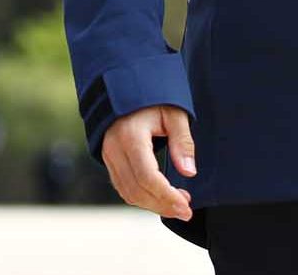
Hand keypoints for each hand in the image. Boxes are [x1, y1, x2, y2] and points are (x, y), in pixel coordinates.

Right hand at [101, 105, 195, 221]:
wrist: (125, 88)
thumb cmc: (152, 99)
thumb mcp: (174, 114)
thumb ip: (183, 142)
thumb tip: (189, 172)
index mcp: (131, 136)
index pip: (147, 177)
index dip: (167, 196)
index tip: (186, 207)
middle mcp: (114, 148)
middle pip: (137, 190)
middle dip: (163, 205)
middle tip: (186, 210)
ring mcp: (108, 155)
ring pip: (128, 193)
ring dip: (153, 205)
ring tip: (176, 205)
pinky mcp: (108, 160)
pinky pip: (122, 187)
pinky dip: (141, 198)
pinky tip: (160, 197)